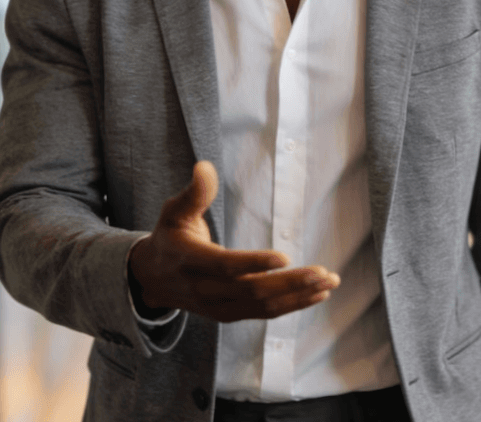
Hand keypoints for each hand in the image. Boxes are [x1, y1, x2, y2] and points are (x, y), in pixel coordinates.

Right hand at [128, 161, 339, 321]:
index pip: (225, 266)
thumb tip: (204, 166)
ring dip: (298, 296)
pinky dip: (292, 306)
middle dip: (290, 283)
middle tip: (322, 272)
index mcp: (190, 260)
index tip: (284, 258)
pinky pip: (264, 313)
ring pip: (262, 306)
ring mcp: (218, 306)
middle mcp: (204, 289)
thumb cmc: (169, 235)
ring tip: (328, 282)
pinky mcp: (229, 314)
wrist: (152, 279)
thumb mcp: (174, 210)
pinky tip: (317, 294)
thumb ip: (193, 192)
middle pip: (251, 290)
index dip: (254, 264)